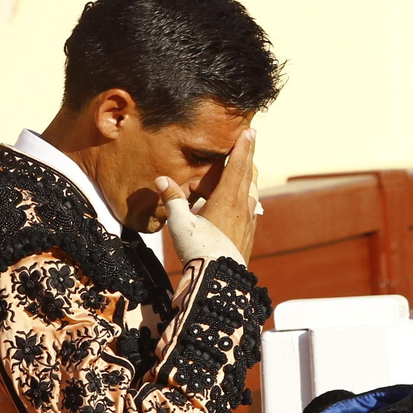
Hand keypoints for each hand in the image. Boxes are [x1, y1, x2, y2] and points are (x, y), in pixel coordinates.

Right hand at [158, 129, 258, 261]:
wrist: (221, 281)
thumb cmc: (199, 251)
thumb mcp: (181, 224)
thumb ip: (172, 199)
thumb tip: (161, 179)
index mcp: (227, 199)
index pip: (237, 165)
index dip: (243, 146)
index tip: (250, 131)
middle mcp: (242, 206)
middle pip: (248, 175)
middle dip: (247, 156)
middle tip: (249, 140)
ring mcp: (248, 221)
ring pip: (251, 191)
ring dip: (248, 177)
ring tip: (244, 169)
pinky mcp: (248, 234)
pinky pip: (250, 208)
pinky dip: (246, 196)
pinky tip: (242, 201)